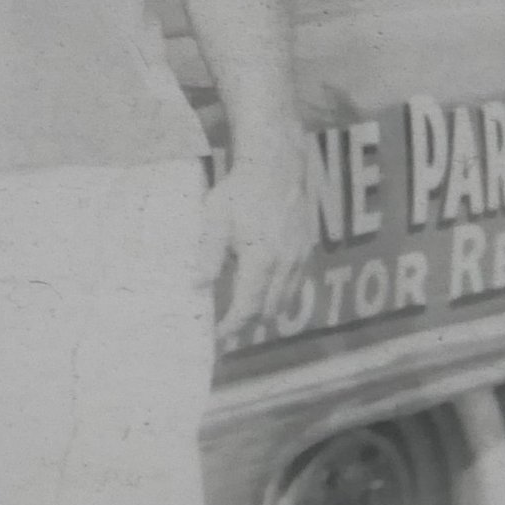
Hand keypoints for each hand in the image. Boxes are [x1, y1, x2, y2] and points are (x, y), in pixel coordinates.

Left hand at [206, 148, 315, 343]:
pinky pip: (293, 285)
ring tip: (241, 310)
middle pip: (268, 310)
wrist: (275, 168)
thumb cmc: (240, 191)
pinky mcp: (306, 251)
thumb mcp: (215, 217)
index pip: (248, 306)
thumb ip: (208, 253)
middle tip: (225, 327)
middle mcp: (285, 264)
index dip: (232, 326)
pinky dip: (278, 293)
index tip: (218, 336)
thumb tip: (198, 285)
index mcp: (261, 258)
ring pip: (284, 300)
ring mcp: (299, 258)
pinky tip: (260, 287)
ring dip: (264, 309)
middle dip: (247, 322)